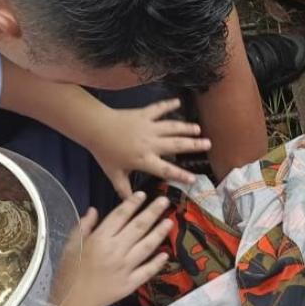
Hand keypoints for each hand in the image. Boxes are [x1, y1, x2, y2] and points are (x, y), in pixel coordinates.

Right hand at [67, 193, 172, 305]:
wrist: (74, 301)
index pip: (120, 216)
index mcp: (100, 239)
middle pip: (138, 227)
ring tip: (169, 222)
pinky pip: (147, 271)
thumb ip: (84, 226)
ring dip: (159, 233)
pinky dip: (157, 263)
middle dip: (152, 212)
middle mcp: (116, 250)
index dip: (132, 203)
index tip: (143, 194)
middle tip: (165, 201)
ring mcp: (125, 267)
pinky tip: (166, 254)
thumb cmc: (70, 271)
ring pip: (146, 246)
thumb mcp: (71, 245)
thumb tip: (94, 209)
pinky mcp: (131, 283)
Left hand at [87, 99, 211, 196]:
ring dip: (186, 128)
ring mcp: (149, 127)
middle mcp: (151, 143)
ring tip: (198, 129)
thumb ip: (123, 189)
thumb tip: (132, 203)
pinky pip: (159, 109)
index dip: (181, 175)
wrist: (96, 128)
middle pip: (176, 145)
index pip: (166, 169)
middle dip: (194, 145)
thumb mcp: (114, 174)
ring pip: (172, 127)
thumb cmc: (104, 152)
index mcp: (144, 159)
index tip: (194, 179)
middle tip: (208, 144)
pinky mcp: (144, 114)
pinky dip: (169, 105)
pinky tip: (178, 102)